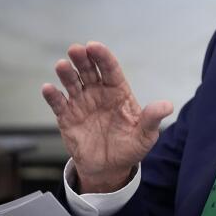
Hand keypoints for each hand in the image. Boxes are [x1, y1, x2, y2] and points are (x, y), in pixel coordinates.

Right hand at [42, 41, 172, 192]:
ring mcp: (81, 103)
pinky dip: (52, 96)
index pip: (110, 69)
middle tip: (75, 49)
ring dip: (66, 73)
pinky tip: (48, 88)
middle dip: (82, 58)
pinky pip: (58, 104)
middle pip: (89, 70)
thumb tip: (167, 106)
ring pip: (72, 83)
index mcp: (118, 91)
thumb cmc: (130, 148)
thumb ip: (152, 119)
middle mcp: (98, 92)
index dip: (102, 56)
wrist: (109, 169)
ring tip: (61, 65)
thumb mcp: (145, 135)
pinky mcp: (67, 117)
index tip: (94, 46)